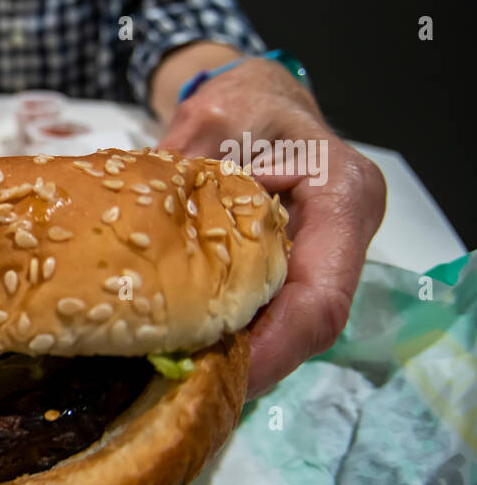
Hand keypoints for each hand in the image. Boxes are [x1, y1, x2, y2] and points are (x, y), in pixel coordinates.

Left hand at [159, 58, 385, 397]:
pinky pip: (271, 312)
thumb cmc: (243, 97)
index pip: (320, 297)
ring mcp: (321, 255)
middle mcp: (342, 234)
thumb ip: (186, 172)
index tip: (222, 377)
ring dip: (241, 358)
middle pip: (307, 325)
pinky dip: (234, 336)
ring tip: (181, 382)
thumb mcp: (212, 118)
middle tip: (188, 393)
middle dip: (252, 364)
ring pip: (290, 327)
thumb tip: (143, 230)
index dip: (274, 347)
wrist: (255, 92)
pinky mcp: (295, 266)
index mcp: (341, 197)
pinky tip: (187, 353)